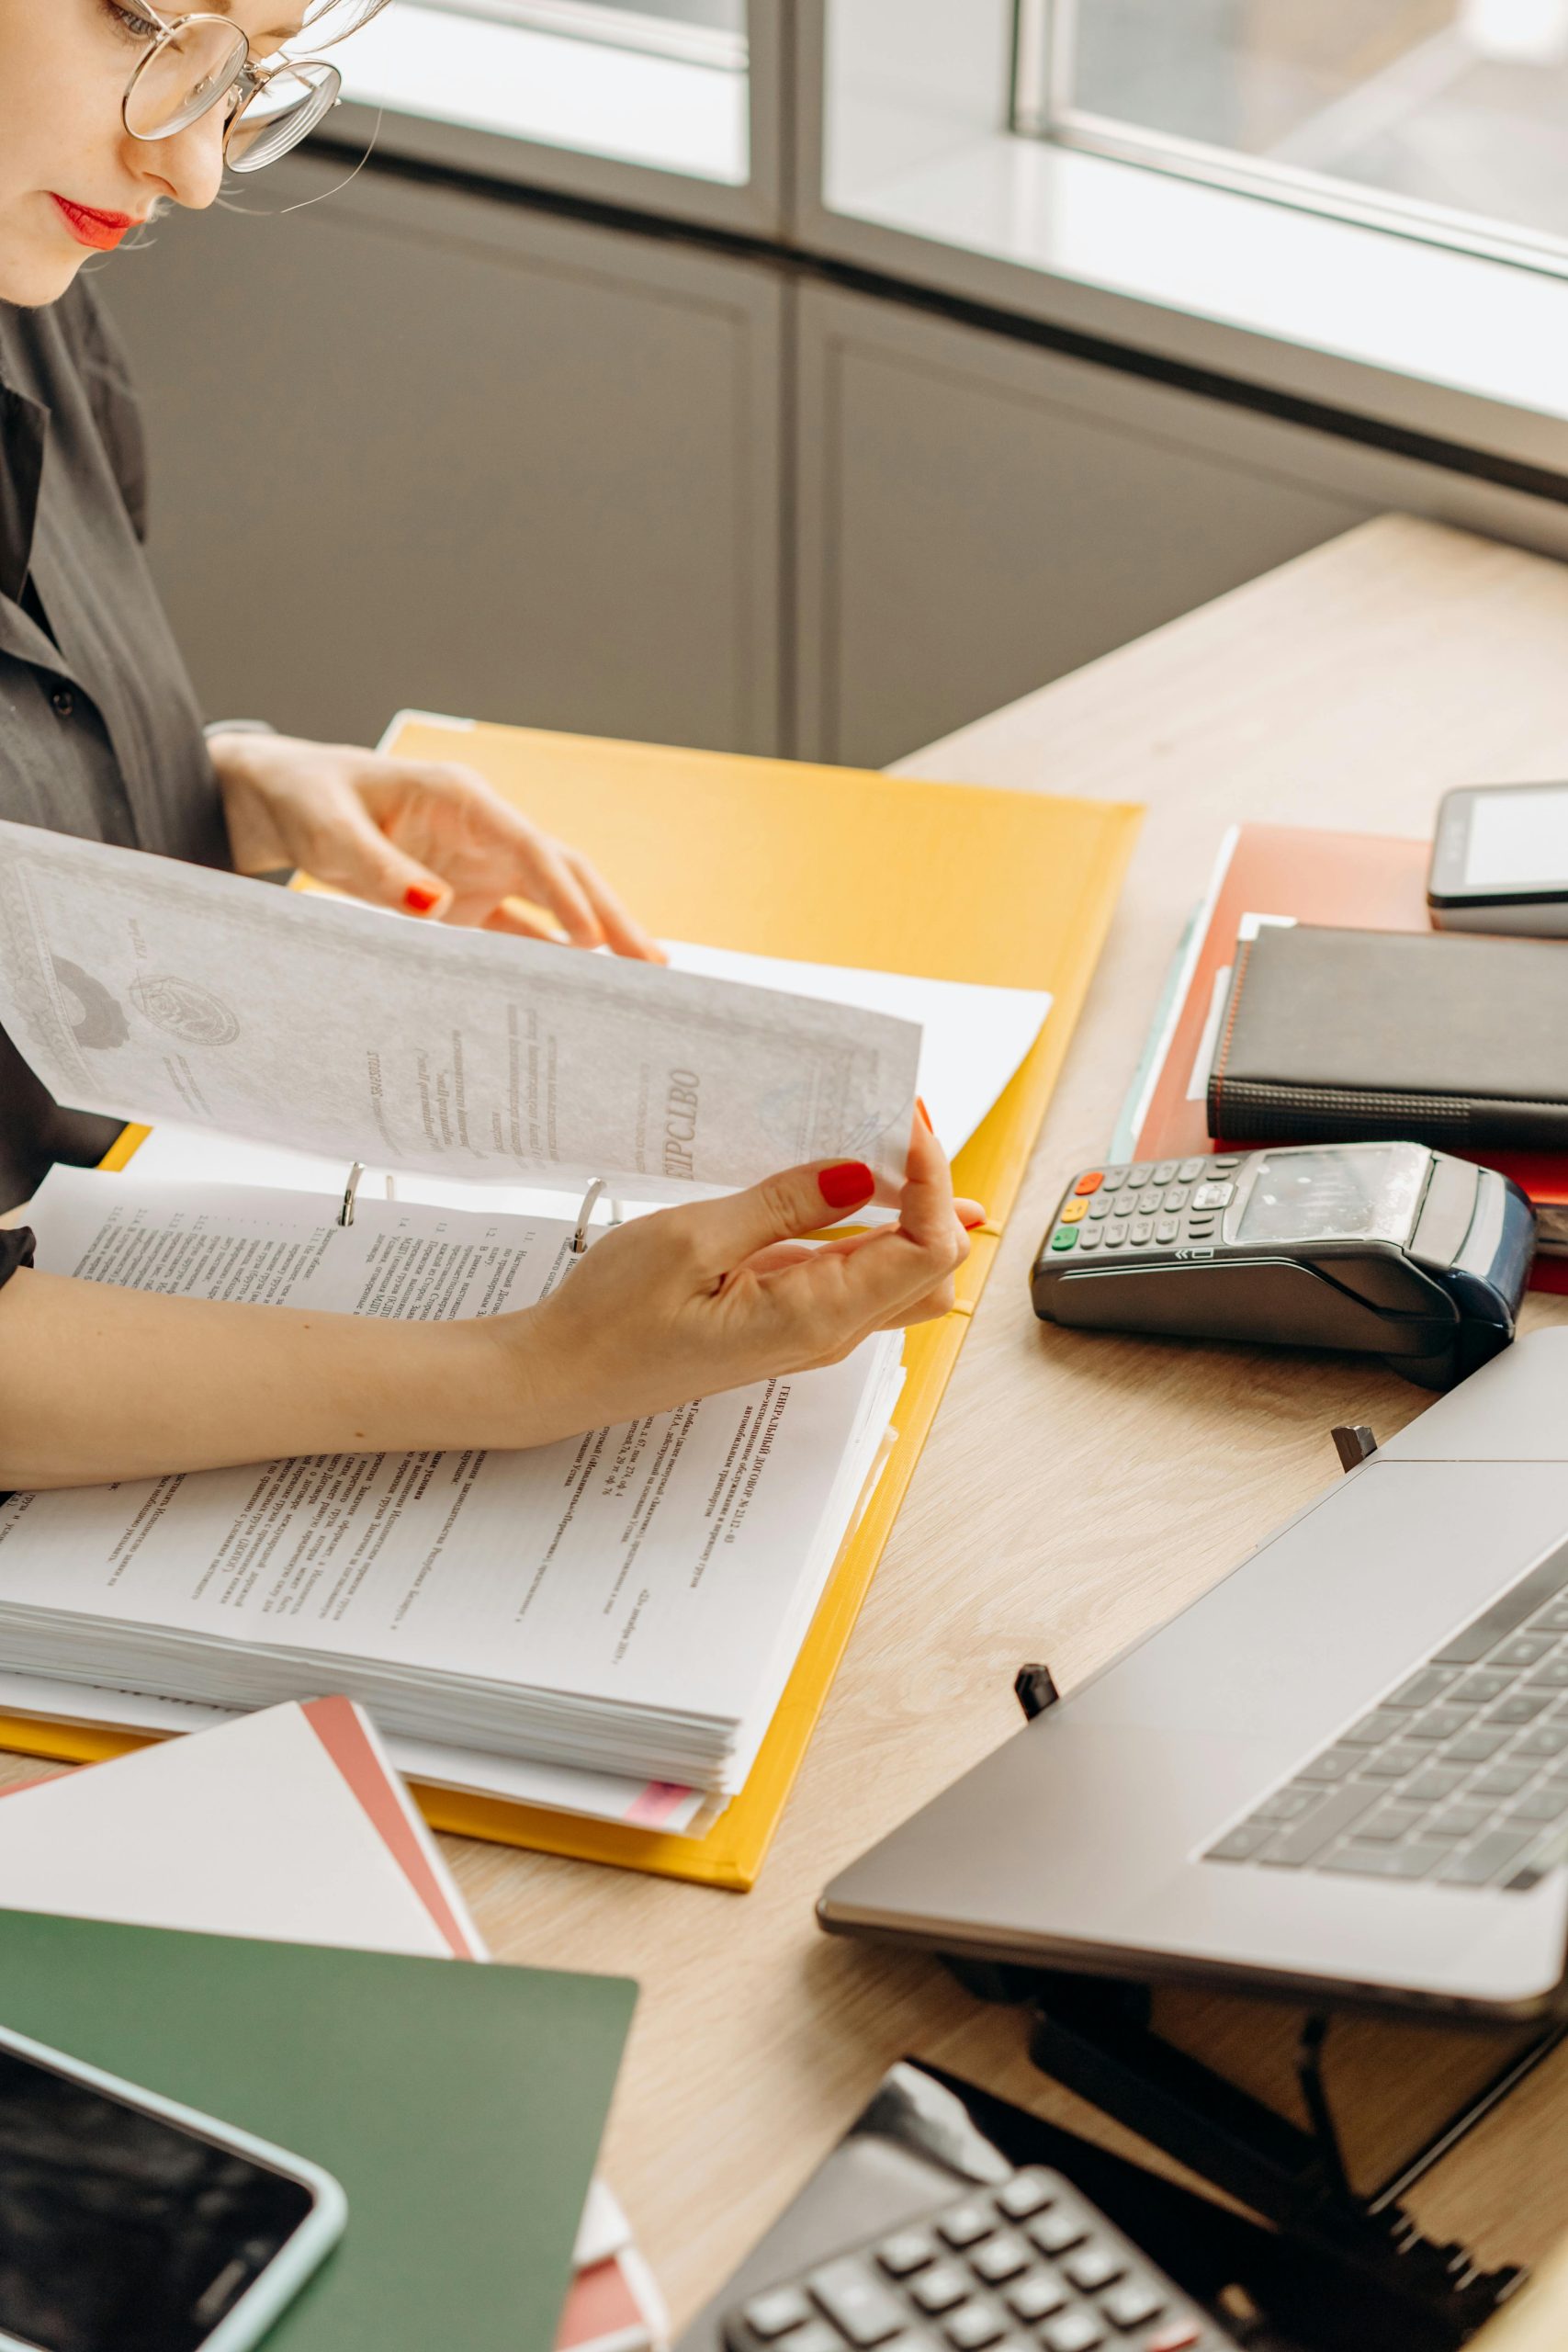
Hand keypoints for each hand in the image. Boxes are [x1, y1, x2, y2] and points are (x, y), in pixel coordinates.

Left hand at [209, 730, 662, 959]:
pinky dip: (547, 957)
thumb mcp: (330, 828)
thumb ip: (380, 867)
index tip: (592, 937)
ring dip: (595, 938)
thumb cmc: (308, 797)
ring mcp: (479, 866)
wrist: (285, 800)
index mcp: (461, 799)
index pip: (529, 846)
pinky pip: (516, 930)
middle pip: (563, 874)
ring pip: (552, 905)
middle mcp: (483, 831)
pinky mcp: (464, 898)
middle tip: (652, 962)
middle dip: (610, 916)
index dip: (565, 892)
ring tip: (640, 978)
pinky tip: (580, 988)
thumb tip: (434, 905)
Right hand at [494, 1116, 974, 1443]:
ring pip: (902, 1271)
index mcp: (815, 1318)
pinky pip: (854, 1270)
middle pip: (932, 1265)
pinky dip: (868, 1223)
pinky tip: (845, 1180)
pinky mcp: (791, 1317)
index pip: (928, 1249)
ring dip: (905, 1206)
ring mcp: (813, 1327)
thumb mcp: (693, 1240)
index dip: (935, 1180)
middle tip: (896, 1123)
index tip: (905, 1121)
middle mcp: (829, 1331)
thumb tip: (860, 1172)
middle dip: (934, 1190)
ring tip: (876, 1141)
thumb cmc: (613, 1319)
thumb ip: (784, 1205)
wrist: (565, 1373)